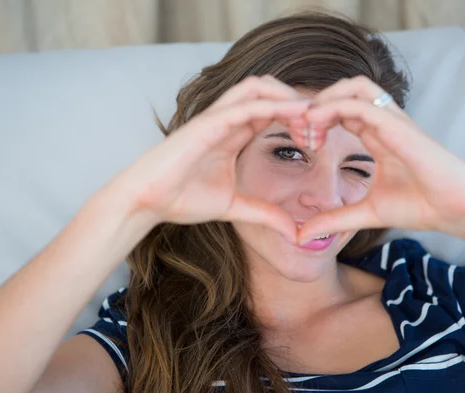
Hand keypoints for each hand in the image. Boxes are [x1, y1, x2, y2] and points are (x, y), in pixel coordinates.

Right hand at [117, 76, 308, 239]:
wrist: (145, 202)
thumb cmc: (181, 199)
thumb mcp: (235, 208)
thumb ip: (265, 215)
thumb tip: (295, 233)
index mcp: (234, 133)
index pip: (272, 110)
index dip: (298, 119)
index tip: (318, 141)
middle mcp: (227, 120)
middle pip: (269, 90)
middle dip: (298, 104)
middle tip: (318, 129)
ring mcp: (215, 118)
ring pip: (258, 87)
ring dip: (287, 97)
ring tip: (311, 118)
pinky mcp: (206, 124)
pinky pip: (244, 105)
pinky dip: (271, 105)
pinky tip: (293, 116)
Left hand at [297, 76, 464, 242]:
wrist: (457, 211)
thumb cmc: (421, 207)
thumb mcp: (365, 213)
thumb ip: (334, 220)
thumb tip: (301, 236)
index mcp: (377, 136)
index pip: (342, 110)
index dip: (317, 119)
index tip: (300, 141)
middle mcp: (384, 122)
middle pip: (345, 90)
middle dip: (317, 103)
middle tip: (299, 130)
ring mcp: (394, 121)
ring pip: (355, 87)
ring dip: (325, 99)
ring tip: (307, 124)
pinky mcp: (400, 127)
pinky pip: (363, 105)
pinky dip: (335, 108)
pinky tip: (315, 126)